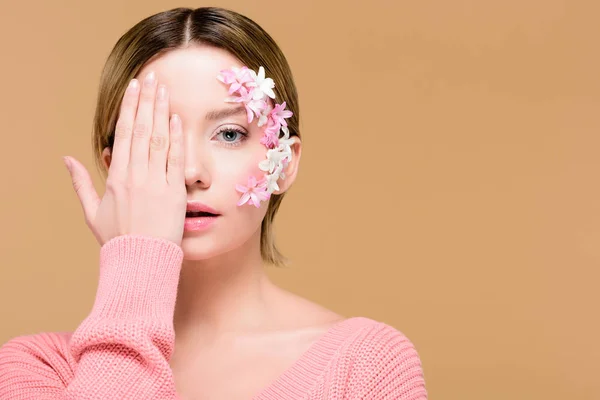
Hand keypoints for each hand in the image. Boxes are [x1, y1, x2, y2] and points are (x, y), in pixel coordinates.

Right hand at [63, 71, 186, 246]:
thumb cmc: (117, 240)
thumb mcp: (92, 211)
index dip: (129, 108)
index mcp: (116, 177)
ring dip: (161, 112)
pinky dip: (176, 138)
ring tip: (164, 89)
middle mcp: (135, 175)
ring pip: (157, 139)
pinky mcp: (175, 193)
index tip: (134, 87)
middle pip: (141, 129)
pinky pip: (175, 160)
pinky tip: (177, 119)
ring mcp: (156, 182)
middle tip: (151, 77)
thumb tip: (66, 158)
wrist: (140, 262)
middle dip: (146, 100)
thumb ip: (80, 183)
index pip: (123, 133)